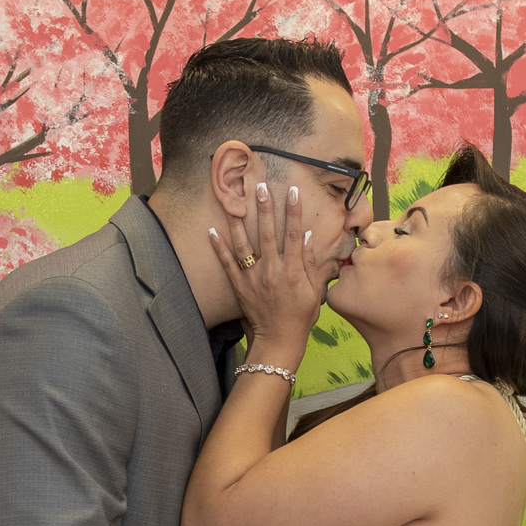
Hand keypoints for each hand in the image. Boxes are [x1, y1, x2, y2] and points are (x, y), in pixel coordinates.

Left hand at [209, 182, 322, 356]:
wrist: (279, 340)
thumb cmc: (301, 316)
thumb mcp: (314, 291)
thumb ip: (311, 263)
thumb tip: (307, 236)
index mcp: (293, 271)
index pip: (294, 234)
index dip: (294, 211)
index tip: (293, 190)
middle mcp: (272, 271)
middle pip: (268, 233)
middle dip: (264, 208)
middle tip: (260, 185)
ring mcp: (253, 278)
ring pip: (245, 244)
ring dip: (239, 220)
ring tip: (234, 200)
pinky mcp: (240, 286)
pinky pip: (227, 264)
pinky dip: (218, 247)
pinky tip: (212, 230)